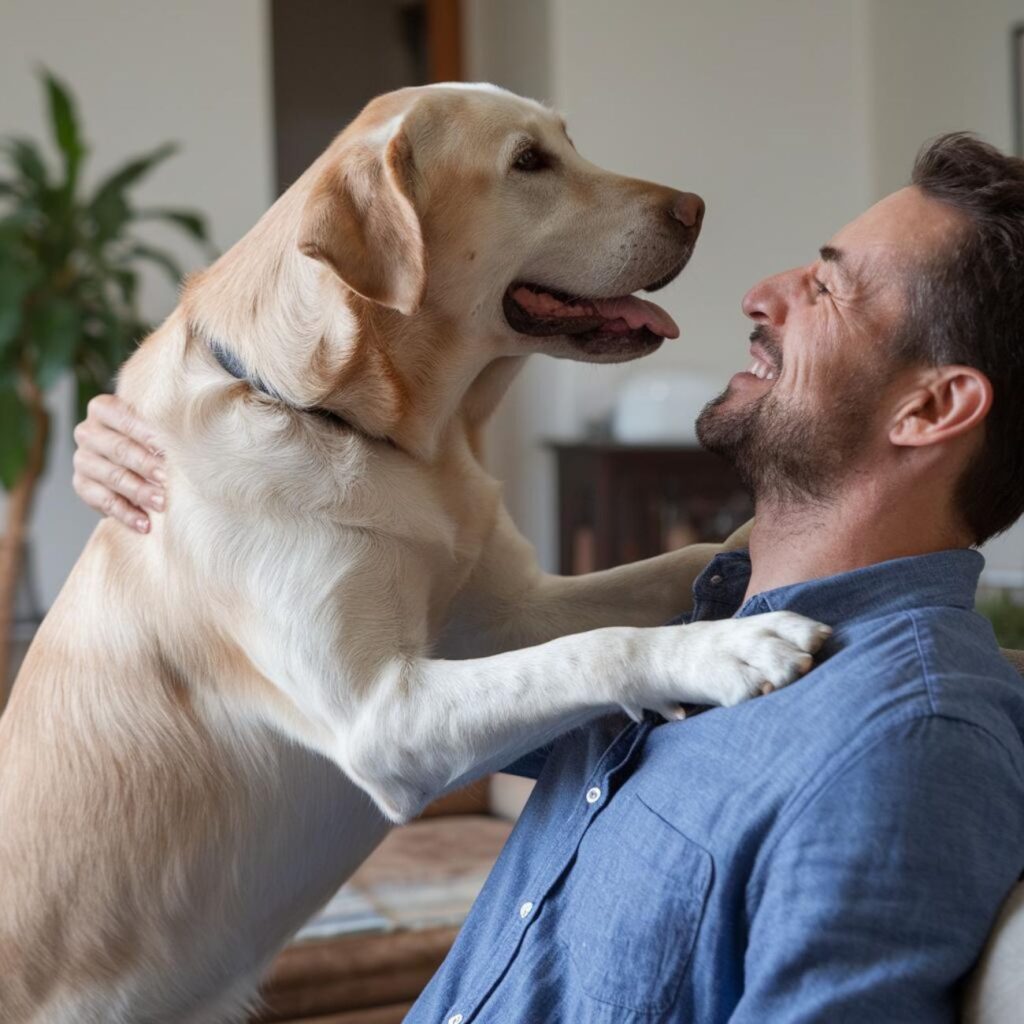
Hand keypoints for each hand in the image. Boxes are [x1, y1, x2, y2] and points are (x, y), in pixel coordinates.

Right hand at [72, 395, 165, 533]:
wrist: (135, 462)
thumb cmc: (152, 438)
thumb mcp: (156, 425)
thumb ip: (168, 424)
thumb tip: (195, 430)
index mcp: (103, 408)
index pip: (126, 418)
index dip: (149, 434)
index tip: (171, 449)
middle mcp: (88, 432)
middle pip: (120, 449)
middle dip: (147, 465)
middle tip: (169, 479)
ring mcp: (83, 460)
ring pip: (113, 477)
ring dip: (140, 492)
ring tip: (163, 503)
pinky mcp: (83, 486)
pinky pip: (104, 502)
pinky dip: (126, 514)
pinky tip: (145, 524)